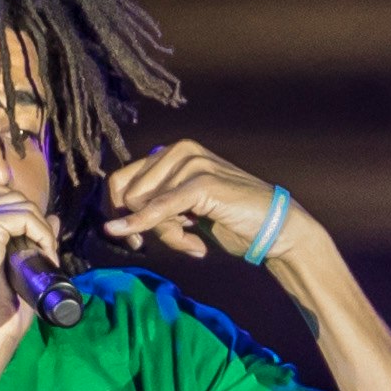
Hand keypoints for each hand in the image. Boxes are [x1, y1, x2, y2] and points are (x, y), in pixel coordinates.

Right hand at [0, 188, 58, 339]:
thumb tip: (52, 218)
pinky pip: (22, 216)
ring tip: (46, 255)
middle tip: (41, 245)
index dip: (6, 200)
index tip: (26, 231)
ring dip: (39, 225)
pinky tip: (45, 255)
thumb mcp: (12, 272)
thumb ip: (27, 241)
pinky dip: (41, 232)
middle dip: (27, 212)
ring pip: (15, 201)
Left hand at [98, 139, 310, 279]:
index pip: (121, 180)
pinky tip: (132, 236)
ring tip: (194, 240)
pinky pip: (159, 209)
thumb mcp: (184, 211)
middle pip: (129, 194)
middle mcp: (179, 150)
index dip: (117, 212)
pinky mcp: (201, 182)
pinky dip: (142, 224)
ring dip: (165, 233)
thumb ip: (155, 207)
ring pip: (145, 205)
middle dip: (147, 225)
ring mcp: (191, 162)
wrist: (274, 227)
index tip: (131, 237)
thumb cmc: (229, 221)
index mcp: (173, 152)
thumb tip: (116, 222)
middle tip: (180, 240)